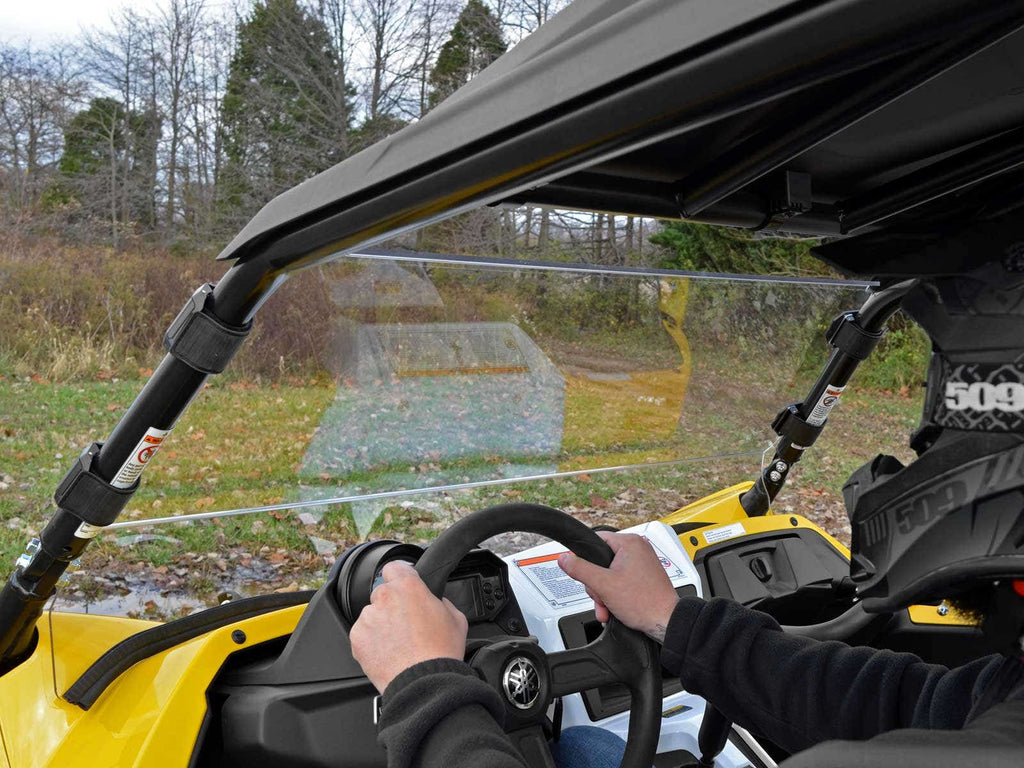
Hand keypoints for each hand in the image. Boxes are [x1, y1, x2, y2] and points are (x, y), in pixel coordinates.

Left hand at [350, 560, 468, 692]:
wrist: (424, 683)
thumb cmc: (441, 652)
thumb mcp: (456, 618)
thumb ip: (441, 602)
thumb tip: (435, 601)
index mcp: (409, 587)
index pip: (394, 566)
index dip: (399, 576)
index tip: (402, 585)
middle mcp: (385, 598)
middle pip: (383, 593)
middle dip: (392, 605)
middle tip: (406, 624)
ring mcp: (369, 618)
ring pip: (372, 615)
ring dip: (381, 624)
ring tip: (398, 643)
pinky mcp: (357, 638)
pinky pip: (363, 634)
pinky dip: (372, 641)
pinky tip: (388, 652)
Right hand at [558, 532, 678, 641]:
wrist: (665, 622)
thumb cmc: (644, 602)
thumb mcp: (603, 585)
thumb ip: (580, 569)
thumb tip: (564, 558)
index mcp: (630, 542)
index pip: (596, 541)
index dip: (586, 560)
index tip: (586, 575)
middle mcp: (638, 549)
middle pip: (601, 561)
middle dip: (597, 585)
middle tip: (601, 597)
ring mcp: (642, 563)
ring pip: (610, 574)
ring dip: (604, 593)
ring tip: (607, 607)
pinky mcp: (644, 576)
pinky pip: (621, 581)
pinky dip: (615, 595)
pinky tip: (614, 608)